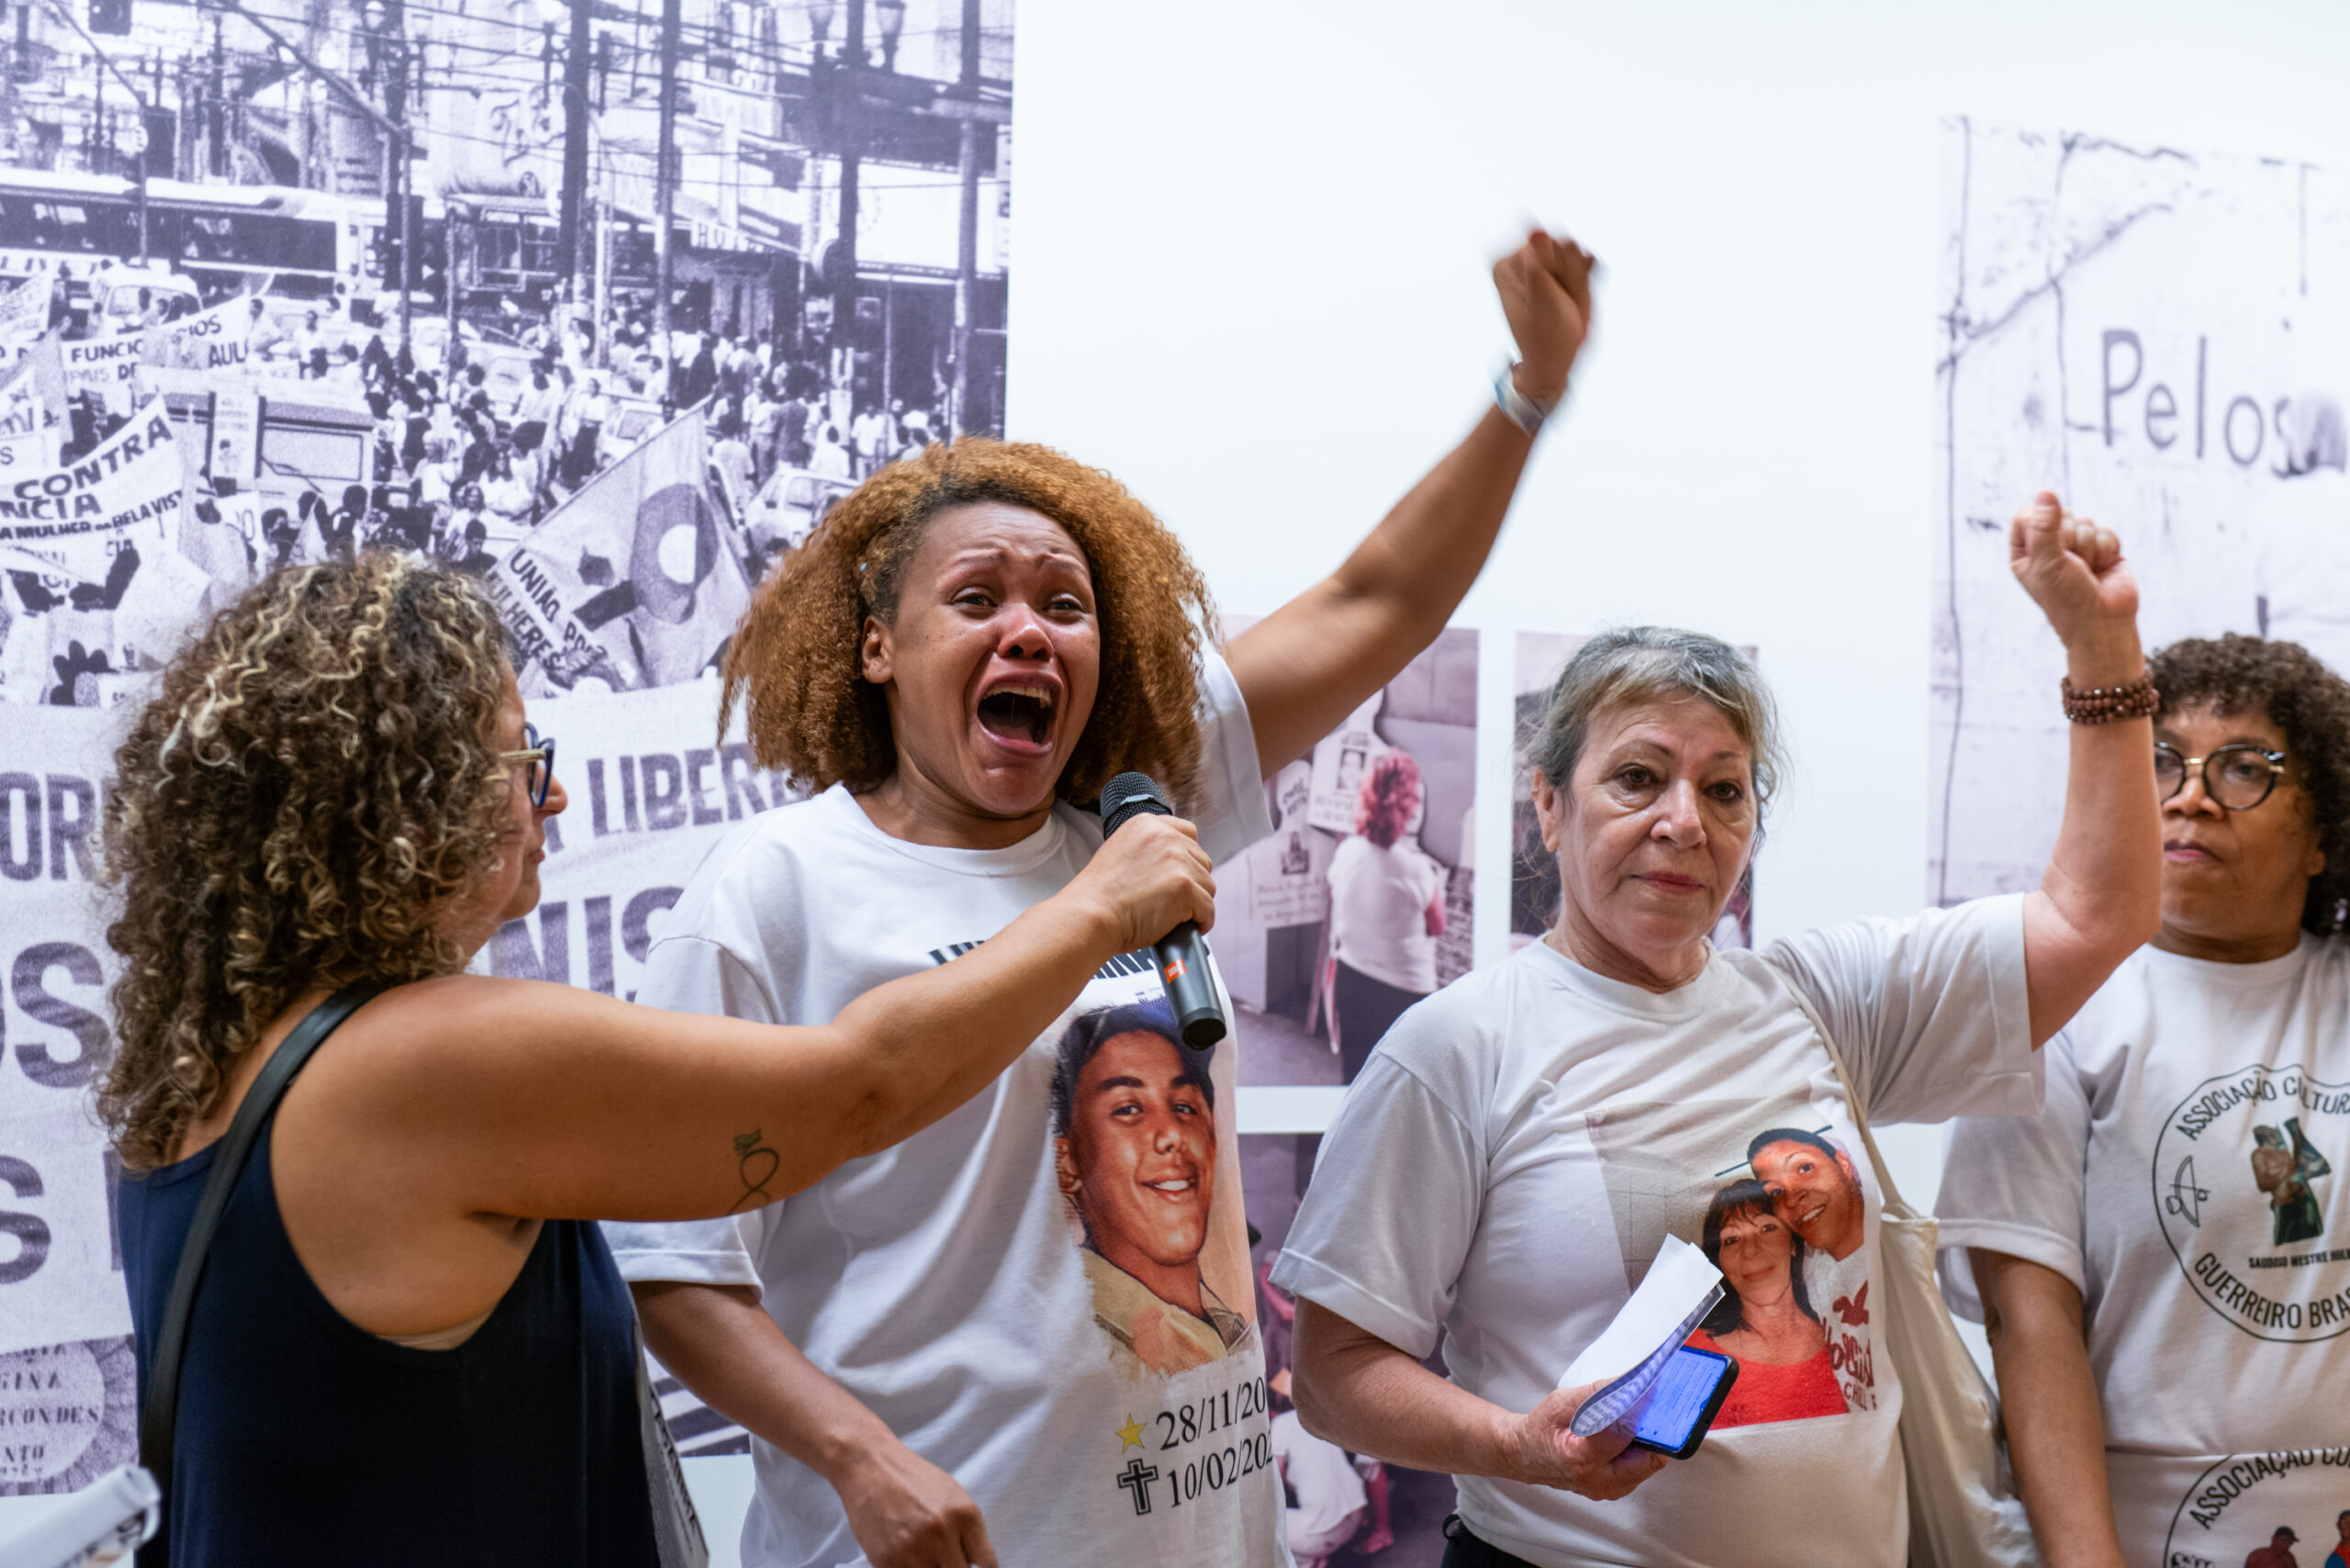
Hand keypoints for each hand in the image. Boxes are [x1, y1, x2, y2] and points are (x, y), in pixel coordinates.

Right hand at [833, 1436, 996, 1567]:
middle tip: (943, 1556)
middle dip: (953, 1566)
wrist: (869, 1467)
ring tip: (921, 1548)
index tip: (969, 1562)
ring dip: (929, 1567)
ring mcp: (914, 1550)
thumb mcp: (952, 1494)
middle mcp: (942, 1533)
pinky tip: (902, 1551)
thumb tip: (975, 1563)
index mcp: (964, 1514)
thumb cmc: (911, 1478)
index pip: (988, 1563)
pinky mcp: (887, 1562)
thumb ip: (968, 1530)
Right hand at [1069, 812, 1215, 955]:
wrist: (1089, 916)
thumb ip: (1148, 851)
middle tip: (1173, 900)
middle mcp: (1164, 837)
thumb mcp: (1120, 853)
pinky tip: (1187, 927)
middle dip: (1192, 882)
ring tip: (1175, 915)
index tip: (1181, 874)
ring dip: (1196, 903)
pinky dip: (1202, 921)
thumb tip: (1171, 866)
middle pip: (1201, 860)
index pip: (1188, 833)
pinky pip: (1208, 908)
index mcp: (1147, 824)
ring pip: (1207, 885)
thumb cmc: (1099, 897)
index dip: (1187, 858)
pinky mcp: (1185, 887)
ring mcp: (1177, 861)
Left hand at [1493, 230, 1596, 404]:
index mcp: (1506, 264)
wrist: (1557, 357)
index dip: (1555, 270)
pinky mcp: (1560, 267)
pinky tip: (1575, 294)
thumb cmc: (1545, 335)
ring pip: (1574, 250)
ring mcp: (1541, 261)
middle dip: (1567, 273)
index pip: (1542, 244)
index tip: (1548, 297)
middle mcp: (1520, 258)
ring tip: (1565, 300)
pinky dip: (1586, 275)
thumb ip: (1539, 264)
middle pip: (1559, 242)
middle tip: (1558, 301)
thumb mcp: (1542, 300)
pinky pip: (1584, 257)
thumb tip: (1536, 230)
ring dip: (1577, 277)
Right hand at [1499, 1382, 1667, 1500]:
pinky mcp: (1616, 1489)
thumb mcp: (1562, 1402)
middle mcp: (1598, 1481)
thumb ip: (1597, 1394)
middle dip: (1654, 1428)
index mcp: (1580, 1459)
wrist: (1526, 1456)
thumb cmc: (1540, 1429)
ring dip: (1649, 1437)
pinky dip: (1641, 1447)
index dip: (1640, 1409)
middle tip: (1655, 1403)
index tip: (1653, 1390)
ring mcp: (1609, 1490)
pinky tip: (1633, 1430)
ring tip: (1643, 1414)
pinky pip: (1641, 1468)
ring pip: (1649, 1462)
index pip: (1623, 1432)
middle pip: (1648, 1455)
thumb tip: (1630, 1383)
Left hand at [2008, 491, 2139, 656]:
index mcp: (2025, 551)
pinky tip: (2102, 569)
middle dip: (2070, 538)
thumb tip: (2046, 492)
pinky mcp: (2102, 548)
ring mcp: (2077, 546)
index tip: (2049, 543)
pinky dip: (2107, 550)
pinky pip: (2106, 530)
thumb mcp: (2048, 563)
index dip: (2040, 521)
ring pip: (2086, 521)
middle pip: (2059, 513)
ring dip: (2089, 547)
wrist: (2103, 623)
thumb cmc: (2067, 598)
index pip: (2026, 513)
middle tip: (2071, 564)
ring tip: (2087, 571)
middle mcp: (2049, 546)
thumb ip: (2044, 526)